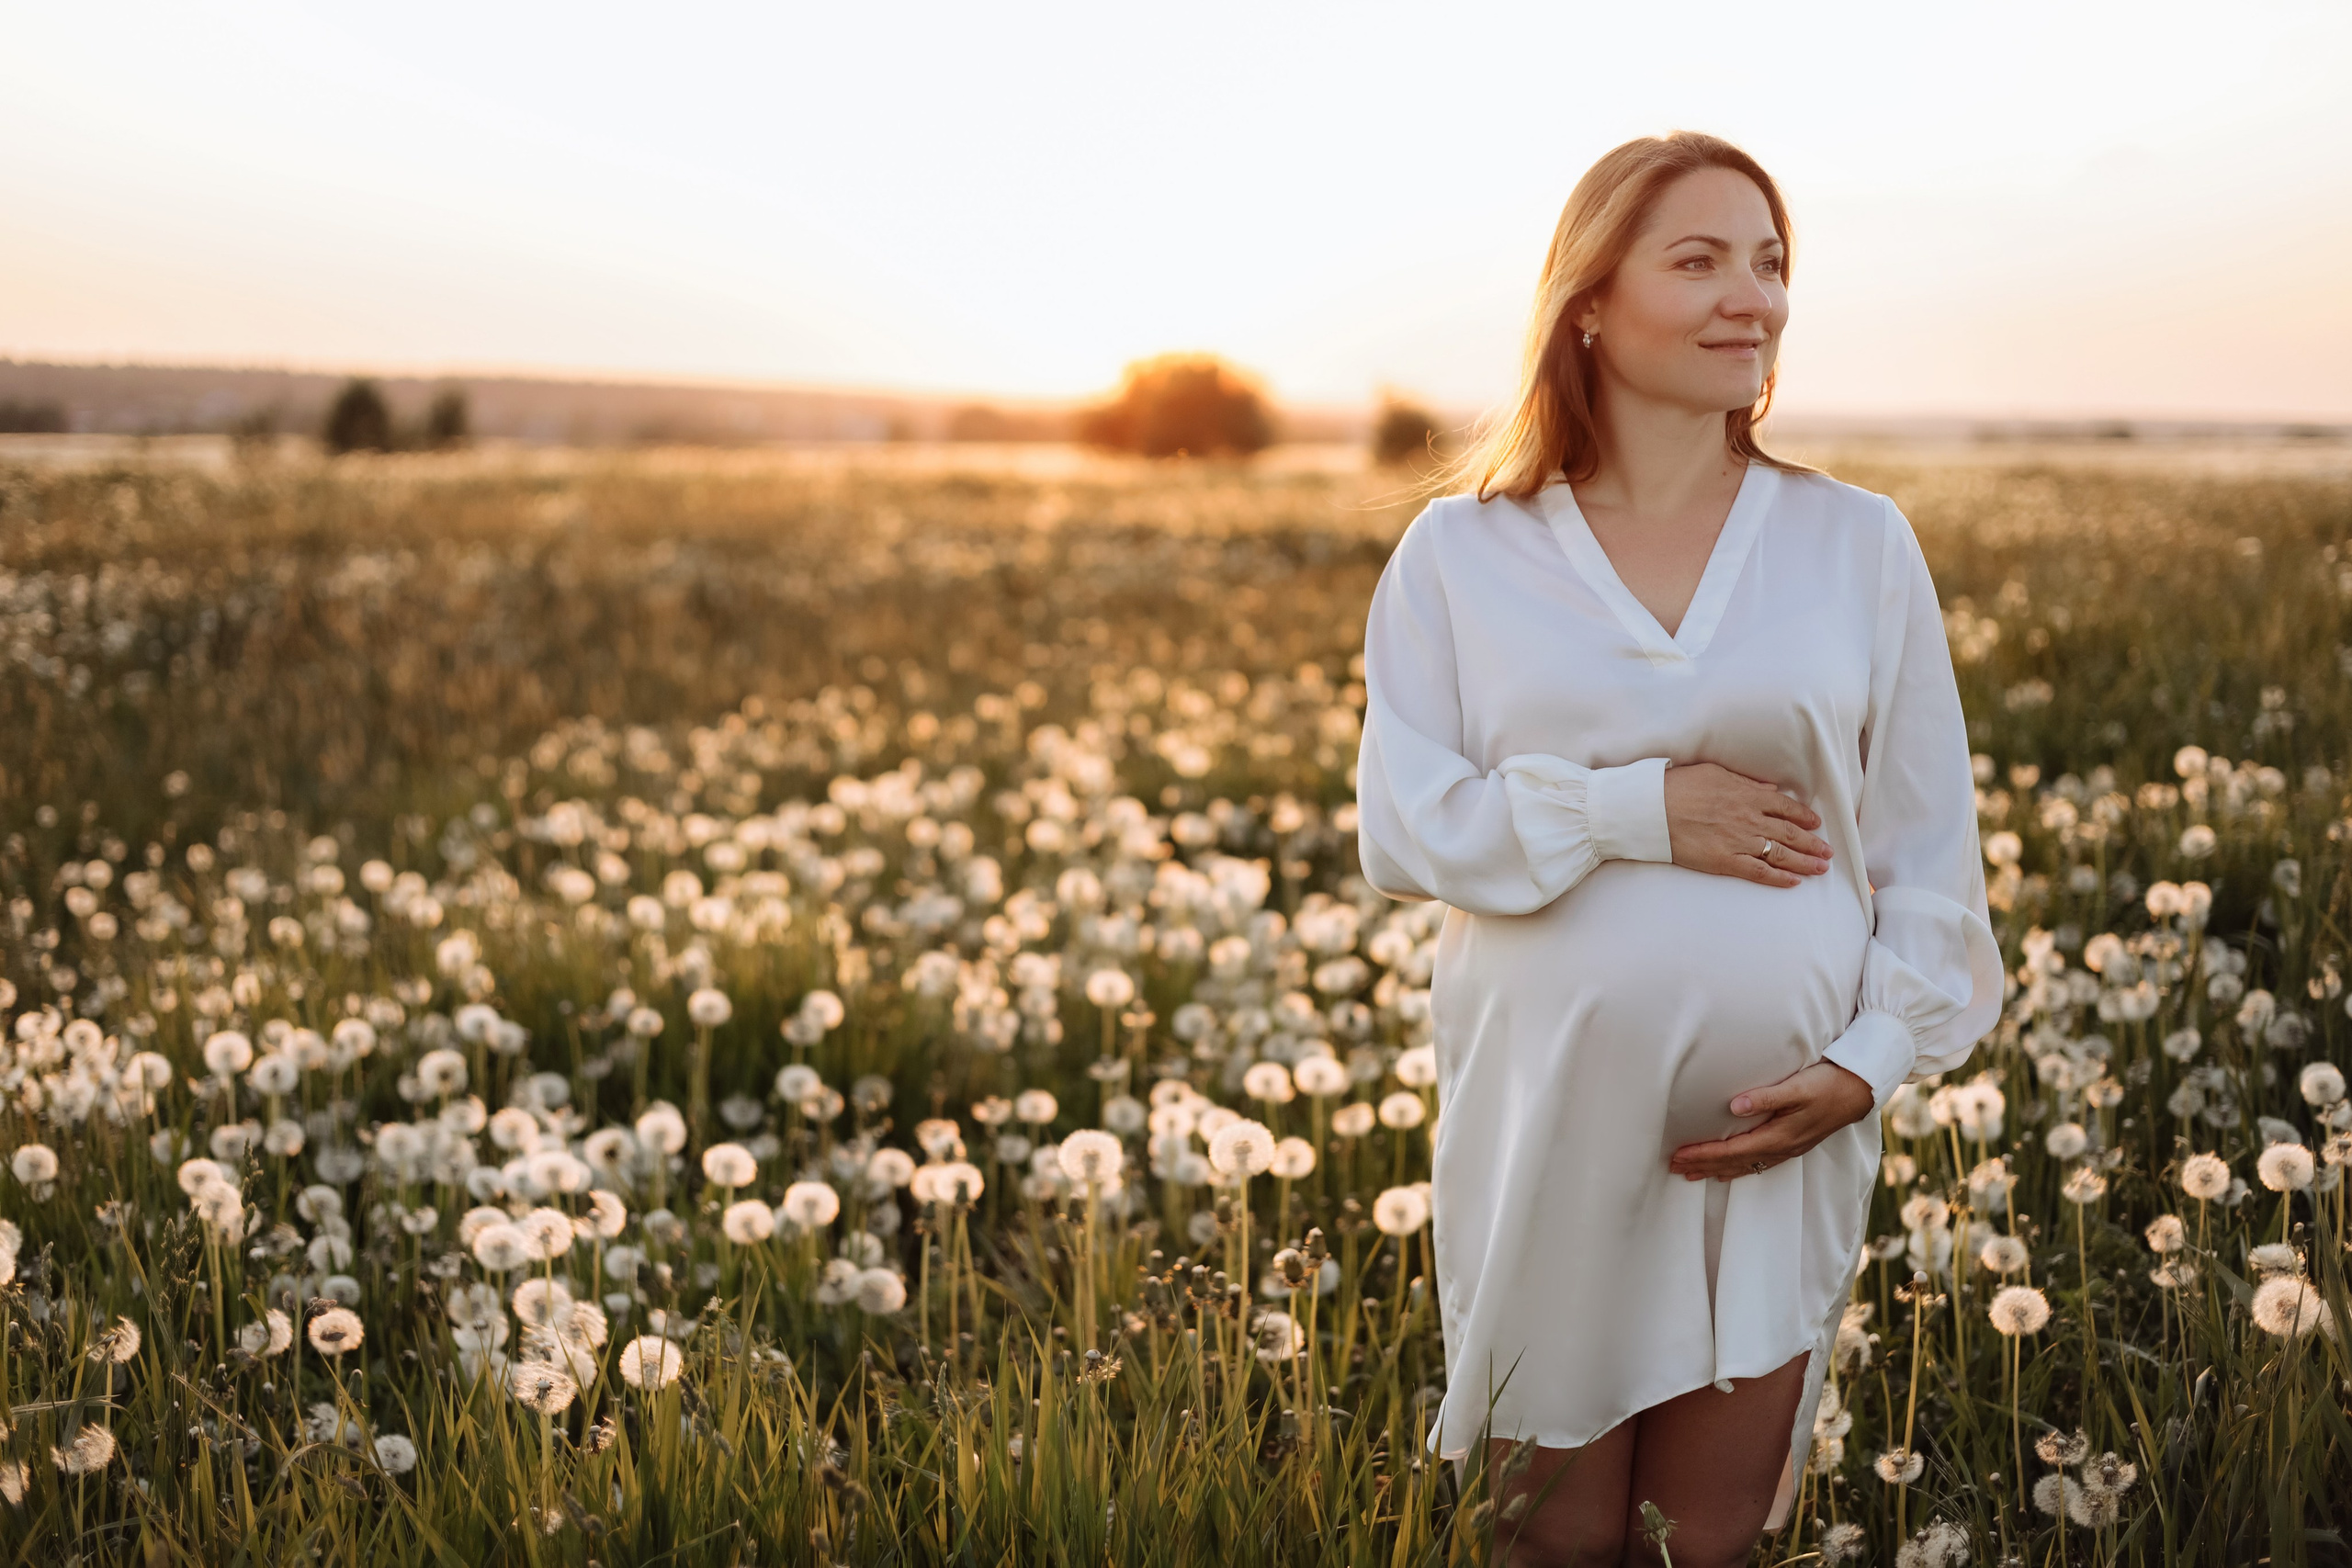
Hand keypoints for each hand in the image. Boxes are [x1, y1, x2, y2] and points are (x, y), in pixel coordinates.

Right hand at [1661, 762, 1831, 887]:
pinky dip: (1777, 878)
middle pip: (1789, 833)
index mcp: (1747, 795)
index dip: (1804, 817)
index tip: (1816, 824)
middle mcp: (1749, 819)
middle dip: (1812, 844)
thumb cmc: (1678, 786)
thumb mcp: (1715, 773)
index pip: (1785, 807)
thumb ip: (1745, 782)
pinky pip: (1758, 871)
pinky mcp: (1724, 861)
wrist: (1652, 808)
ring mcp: (1738, 841)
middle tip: (1828, 852)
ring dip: (1804, 862)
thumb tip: (1769, 788)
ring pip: (1780, 854)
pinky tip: (1793, 882)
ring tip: (1820, 869)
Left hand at [1666, 1060, 1874, 1180]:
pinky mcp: (1792, 1144)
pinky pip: (1757, 1164)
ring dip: (1716, 1170)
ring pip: (1745, 1166)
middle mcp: (1781, 1148)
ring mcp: (1788, 1149)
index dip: (1703, 1154)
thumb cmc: (1827, 1084)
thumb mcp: (1797, 1087)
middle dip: (1702, 1165)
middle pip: (1734, 1163)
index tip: (1678, 1155)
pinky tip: (1728, 1170)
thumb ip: (1766, 1097)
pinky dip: (1737, 1169)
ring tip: (1691, 1174)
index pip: (1731, 1150)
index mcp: (1778, 1136)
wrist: (1859, 1091)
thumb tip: (1733, 1106)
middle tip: (1673, 1167)